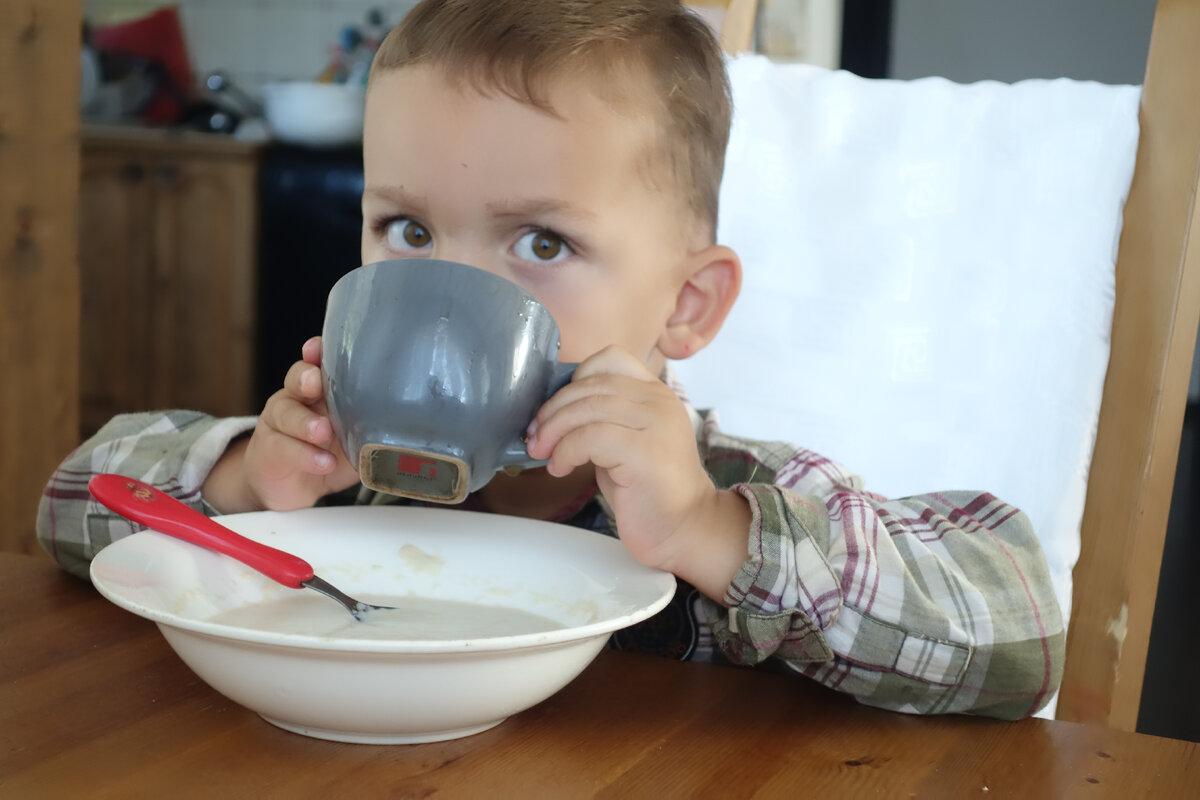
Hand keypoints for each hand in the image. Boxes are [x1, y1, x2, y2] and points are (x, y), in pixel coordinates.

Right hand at [205, 337, 359, 512]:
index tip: (316, 349)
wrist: (296, 491)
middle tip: (316, 385)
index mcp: (322, 391)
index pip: (318, 362)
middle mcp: (297, 399)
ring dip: (305, 422)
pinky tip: (323, 462)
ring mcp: (279, 422)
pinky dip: (304, 455)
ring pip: (286, 413)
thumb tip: (411, 430)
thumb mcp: (357, 439)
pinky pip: (282, 447)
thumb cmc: (330, 456)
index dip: (316, 352)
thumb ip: (374, 428)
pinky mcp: (269, 448)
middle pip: (297, 378)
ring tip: (323, 432)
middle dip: (306, 378)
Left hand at [525, 346, 749, 600]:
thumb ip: (602, 418)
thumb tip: (552, 411)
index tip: (557, 410)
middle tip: (535, 436)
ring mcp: (656, 423)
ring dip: (554, 430)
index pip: (610, 359)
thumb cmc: (647, 490)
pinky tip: (560, 468)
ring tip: (542, 453)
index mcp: (656, 393)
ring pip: (588, 408)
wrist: (684, 528)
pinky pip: (590, 437)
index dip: (576, 378)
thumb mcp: (624, 441)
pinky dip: (565, 451)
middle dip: (553, 409)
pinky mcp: (644, 451)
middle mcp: (659, 401)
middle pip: (591, 385)